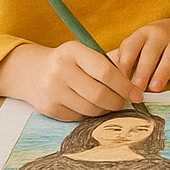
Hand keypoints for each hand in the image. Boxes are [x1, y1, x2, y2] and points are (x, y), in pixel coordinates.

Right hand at [0, 41, 144, 120]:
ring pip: (90, 108)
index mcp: (73, 52)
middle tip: (125, 101)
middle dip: (118, 101)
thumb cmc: (70, 62)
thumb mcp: (85, 53)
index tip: (137, 94)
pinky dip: (90, 114)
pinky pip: (78, 117)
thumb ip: (108, 64)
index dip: (125, 85)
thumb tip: (134, 86)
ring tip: (110, 103)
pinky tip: (91, 105)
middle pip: (99, 94)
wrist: (32, 72)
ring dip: (105, 109)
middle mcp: (60, 70)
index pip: (106, 72)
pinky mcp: (48, 108)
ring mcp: (52, 90)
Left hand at [110, 19, 169, 93]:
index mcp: (141, 35)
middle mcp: (160, 35)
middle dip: (143, 71)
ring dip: (163, 72)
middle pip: (151, 53)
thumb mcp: (134, 47)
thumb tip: (101, 81)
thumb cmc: (148, 46)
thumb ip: (121, 61)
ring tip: (155, 87)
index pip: (130, 48)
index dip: (124, 66)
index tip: (117, 83)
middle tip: (137, 87)